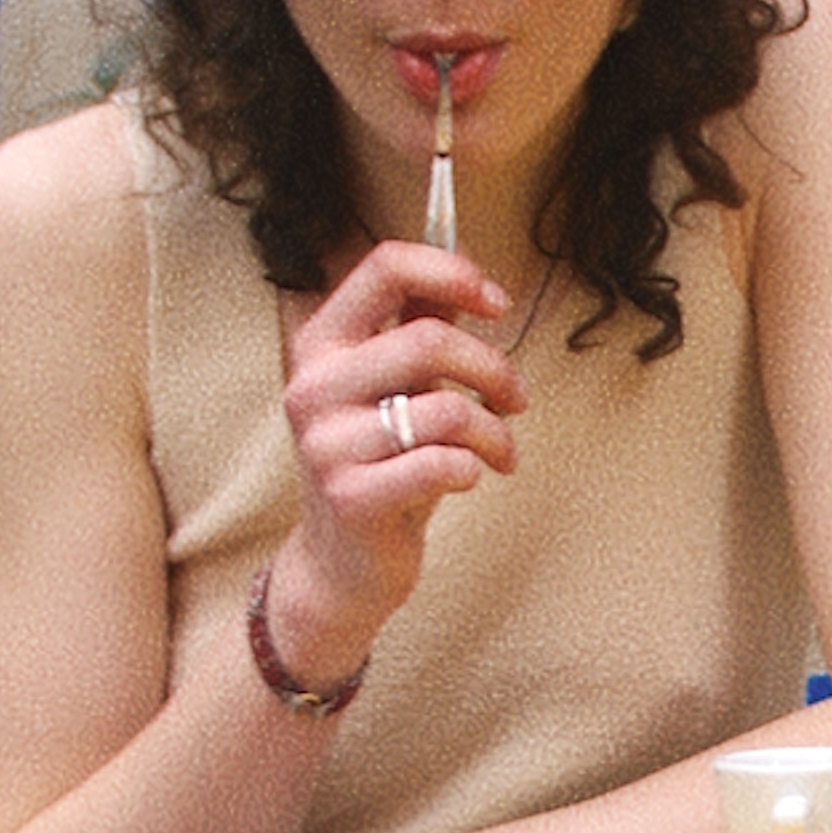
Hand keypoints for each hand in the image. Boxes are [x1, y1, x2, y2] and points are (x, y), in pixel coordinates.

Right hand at [268, 241, 527, 674]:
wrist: (342, 564)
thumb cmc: (382, 464)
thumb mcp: (396, 387)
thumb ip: (420, 326)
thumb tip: (466, 268)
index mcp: (322, 343)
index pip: (386, 268)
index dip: (454, 272)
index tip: (498, 303)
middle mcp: (312, 385)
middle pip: (430, 340)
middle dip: (495, 369)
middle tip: (519, 399)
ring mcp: (326, 442)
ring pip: (447, 409)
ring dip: (495, 433)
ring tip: (500, 453)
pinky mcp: (349, 496)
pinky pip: (443, 464)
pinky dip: (473, 469)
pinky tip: (467, 479)